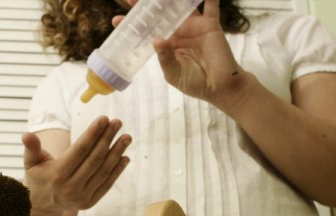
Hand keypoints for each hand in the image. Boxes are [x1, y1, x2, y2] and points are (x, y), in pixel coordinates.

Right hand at [22, 116, 130, 213]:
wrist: (41, 206)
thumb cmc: (37, 178)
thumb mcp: (30, 162)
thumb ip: (31, 147)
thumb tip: (26, 134)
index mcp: (57, 174)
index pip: (80, 150)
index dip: (93, 134)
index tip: (104, 119)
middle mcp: (70, 187)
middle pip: (94, 159)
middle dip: (107, 139)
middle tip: (117, 123)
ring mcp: (81, 197)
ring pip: (103, 171)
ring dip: (117, 152)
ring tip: (126, 137)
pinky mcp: (89, 203)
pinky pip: (107, 184)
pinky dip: (117, 170)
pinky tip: (124, 156)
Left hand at [115, 0, 248, 107]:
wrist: (218, 87)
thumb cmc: (193, 83)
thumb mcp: (173, 73)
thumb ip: (165, 58)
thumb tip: (157, 41)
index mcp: (166, 44)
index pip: (146, 31)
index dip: (133, 25)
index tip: (116, 21)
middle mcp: (178, 32)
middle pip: (160, 14)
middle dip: (146, 5)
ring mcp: (193, 27)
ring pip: (180, 6)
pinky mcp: (210, 25)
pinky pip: (211, 6)